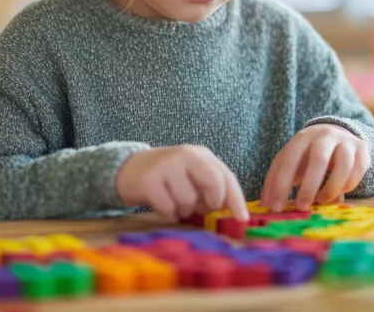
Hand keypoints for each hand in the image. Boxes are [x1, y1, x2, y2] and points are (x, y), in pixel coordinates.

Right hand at [116, 145, 248, 221]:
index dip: (236, 199)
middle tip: (200, 207)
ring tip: (174, 201)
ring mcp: (166, 165)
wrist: (130, 168)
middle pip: (213, 184)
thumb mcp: (193, 176)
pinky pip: (168, 209)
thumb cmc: (170, 177)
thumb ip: (213, 188)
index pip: (226, 177)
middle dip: (210, 203)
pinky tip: (161, 204)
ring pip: (189, 201)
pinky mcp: (149, 179)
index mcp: (201, 155)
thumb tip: (234, 211)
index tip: (243, 219)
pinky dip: (167, 214)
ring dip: (183, 210)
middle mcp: (185, 155)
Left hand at [260, 124, 369, 211]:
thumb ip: (277, 179)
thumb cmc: (308, 154)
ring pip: (343, 164)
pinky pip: (358, 169)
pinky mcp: (362, 149)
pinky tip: (339, 193)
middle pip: (318, 159)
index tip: (275, 208)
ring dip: (331, 188)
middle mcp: (325, 135)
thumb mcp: (292, 160)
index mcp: (302, 137)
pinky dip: (349, 185)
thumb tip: (265, 204)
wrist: (338, 134)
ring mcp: (345, 141)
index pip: (289, 159)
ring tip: (322, 201)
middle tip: (302, 208)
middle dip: (309, 186)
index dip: (281, 184)